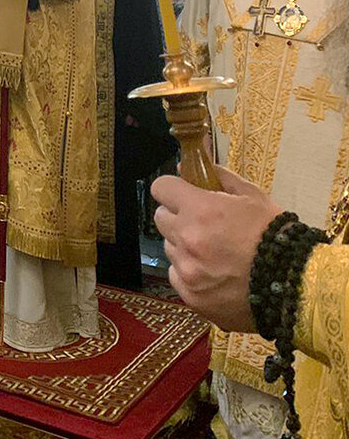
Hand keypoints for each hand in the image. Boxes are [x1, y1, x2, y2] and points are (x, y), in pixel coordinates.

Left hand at [151, 166, 283, 332]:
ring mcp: (187, 269)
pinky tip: (214, 273)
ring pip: (169, 247)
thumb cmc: (276, 235)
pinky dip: (189, 272)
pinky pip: (176, 275)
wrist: (297, 285)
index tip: (182, 194)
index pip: (161, 187)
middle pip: (161, 218)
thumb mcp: (252, 196)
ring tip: (215, 252)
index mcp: (199, 210)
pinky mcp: (190, 295)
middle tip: (202, 224)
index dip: (172, 189)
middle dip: (177, 216)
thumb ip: (218, 177)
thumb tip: (190, 164)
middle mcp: (186, 238)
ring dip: (184, 245)